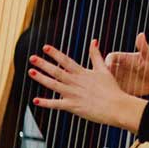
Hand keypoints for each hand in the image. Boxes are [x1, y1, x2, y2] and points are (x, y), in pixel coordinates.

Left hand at [29, 41, 146, 131]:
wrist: (117, 106)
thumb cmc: (112, 89)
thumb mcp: (104, 70)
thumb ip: (96, 56)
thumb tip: (94, 41)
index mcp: (83, 73)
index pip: (66, 61)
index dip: (55, 54)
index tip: (44, 47)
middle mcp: (76, 82)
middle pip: (57, 71)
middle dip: (44, 64)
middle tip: (32, 58)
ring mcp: (73, 94)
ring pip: (54, 85)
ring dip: (41, 78)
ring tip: (31, 71)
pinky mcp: (73, 106)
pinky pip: (56, 104)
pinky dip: (46, 103)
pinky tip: (35, 100)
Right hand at [105, 32, 148, 97]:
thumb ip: (144, 47)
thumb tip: (141, 34)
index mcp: (123, 58)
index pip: (110, 57)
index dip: (108, 61)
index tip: (108, 66)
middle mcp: (118, 68)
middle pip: (103, 69)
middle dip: (100, 73)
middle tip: (102, 79)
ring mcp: (118, 78)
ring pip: (105, 80)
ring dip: (103, 84)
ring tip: (105, 89)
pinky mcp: (120, 88)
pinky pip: (111, 91)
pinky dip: (109, 93)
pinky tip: (110, 98)